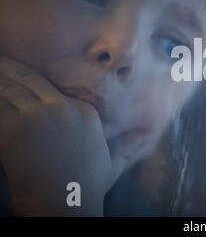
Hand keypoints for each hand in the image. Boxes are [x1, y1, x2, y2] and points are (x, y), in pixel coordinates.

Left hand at [0, 56, 112, 215]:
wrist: (68, 203)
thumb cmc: (85, 186)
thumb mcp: (105, 157)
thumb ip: (107, 140)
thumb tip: (127, 137)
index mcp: (83, 111)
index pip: (52, 86)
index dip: (34, 76)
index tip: (21, 70)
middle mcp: (62, 107)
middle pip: (29, 79)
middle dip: (9, 67)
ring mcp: (39, 115)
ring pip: (9, 87)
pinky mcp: (17, 127)